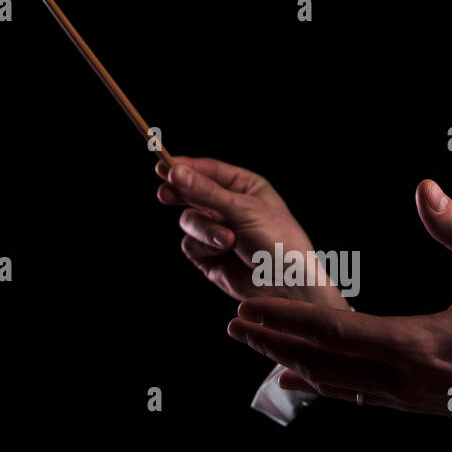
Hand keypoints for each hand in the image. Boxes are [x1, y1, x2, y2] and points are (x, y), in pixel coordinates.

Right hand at [155, 156, 348, 310]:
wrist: (288, 285)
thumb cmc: (278, 241)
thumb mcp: (242, 210)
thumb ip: (206, 192)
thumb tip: (175, 171)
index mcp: (245, 187)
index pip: (208, 170)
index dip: (184, 167)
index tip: (162, 166)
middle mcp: (230, 207)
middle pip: (191, 192)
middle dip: (179, 194)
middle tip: (165, 193)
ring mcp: (218, 232)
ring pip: (189, 220)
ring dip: (204, 230)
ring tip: (228, 241)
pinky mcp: (210, 256)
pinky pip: (191, 244)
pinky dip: (204, 247)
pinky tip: (224, 253)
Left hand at [226, 179, 451, 451]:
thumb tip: (424, 189)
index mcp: (418, 342)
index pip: (336, 330)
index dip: (287, 317)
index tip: (249, 304)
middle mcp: (402, 376)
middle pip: (321, 359)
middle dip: (273, 339)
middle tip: (233, 322)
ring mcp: (405, 395)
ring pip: (333, 380)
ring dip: (289, 359)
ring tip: (255, 342)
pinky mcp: (411, 403)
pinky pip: (354, 393)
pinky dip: (320, 382)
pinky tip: (299, 375)